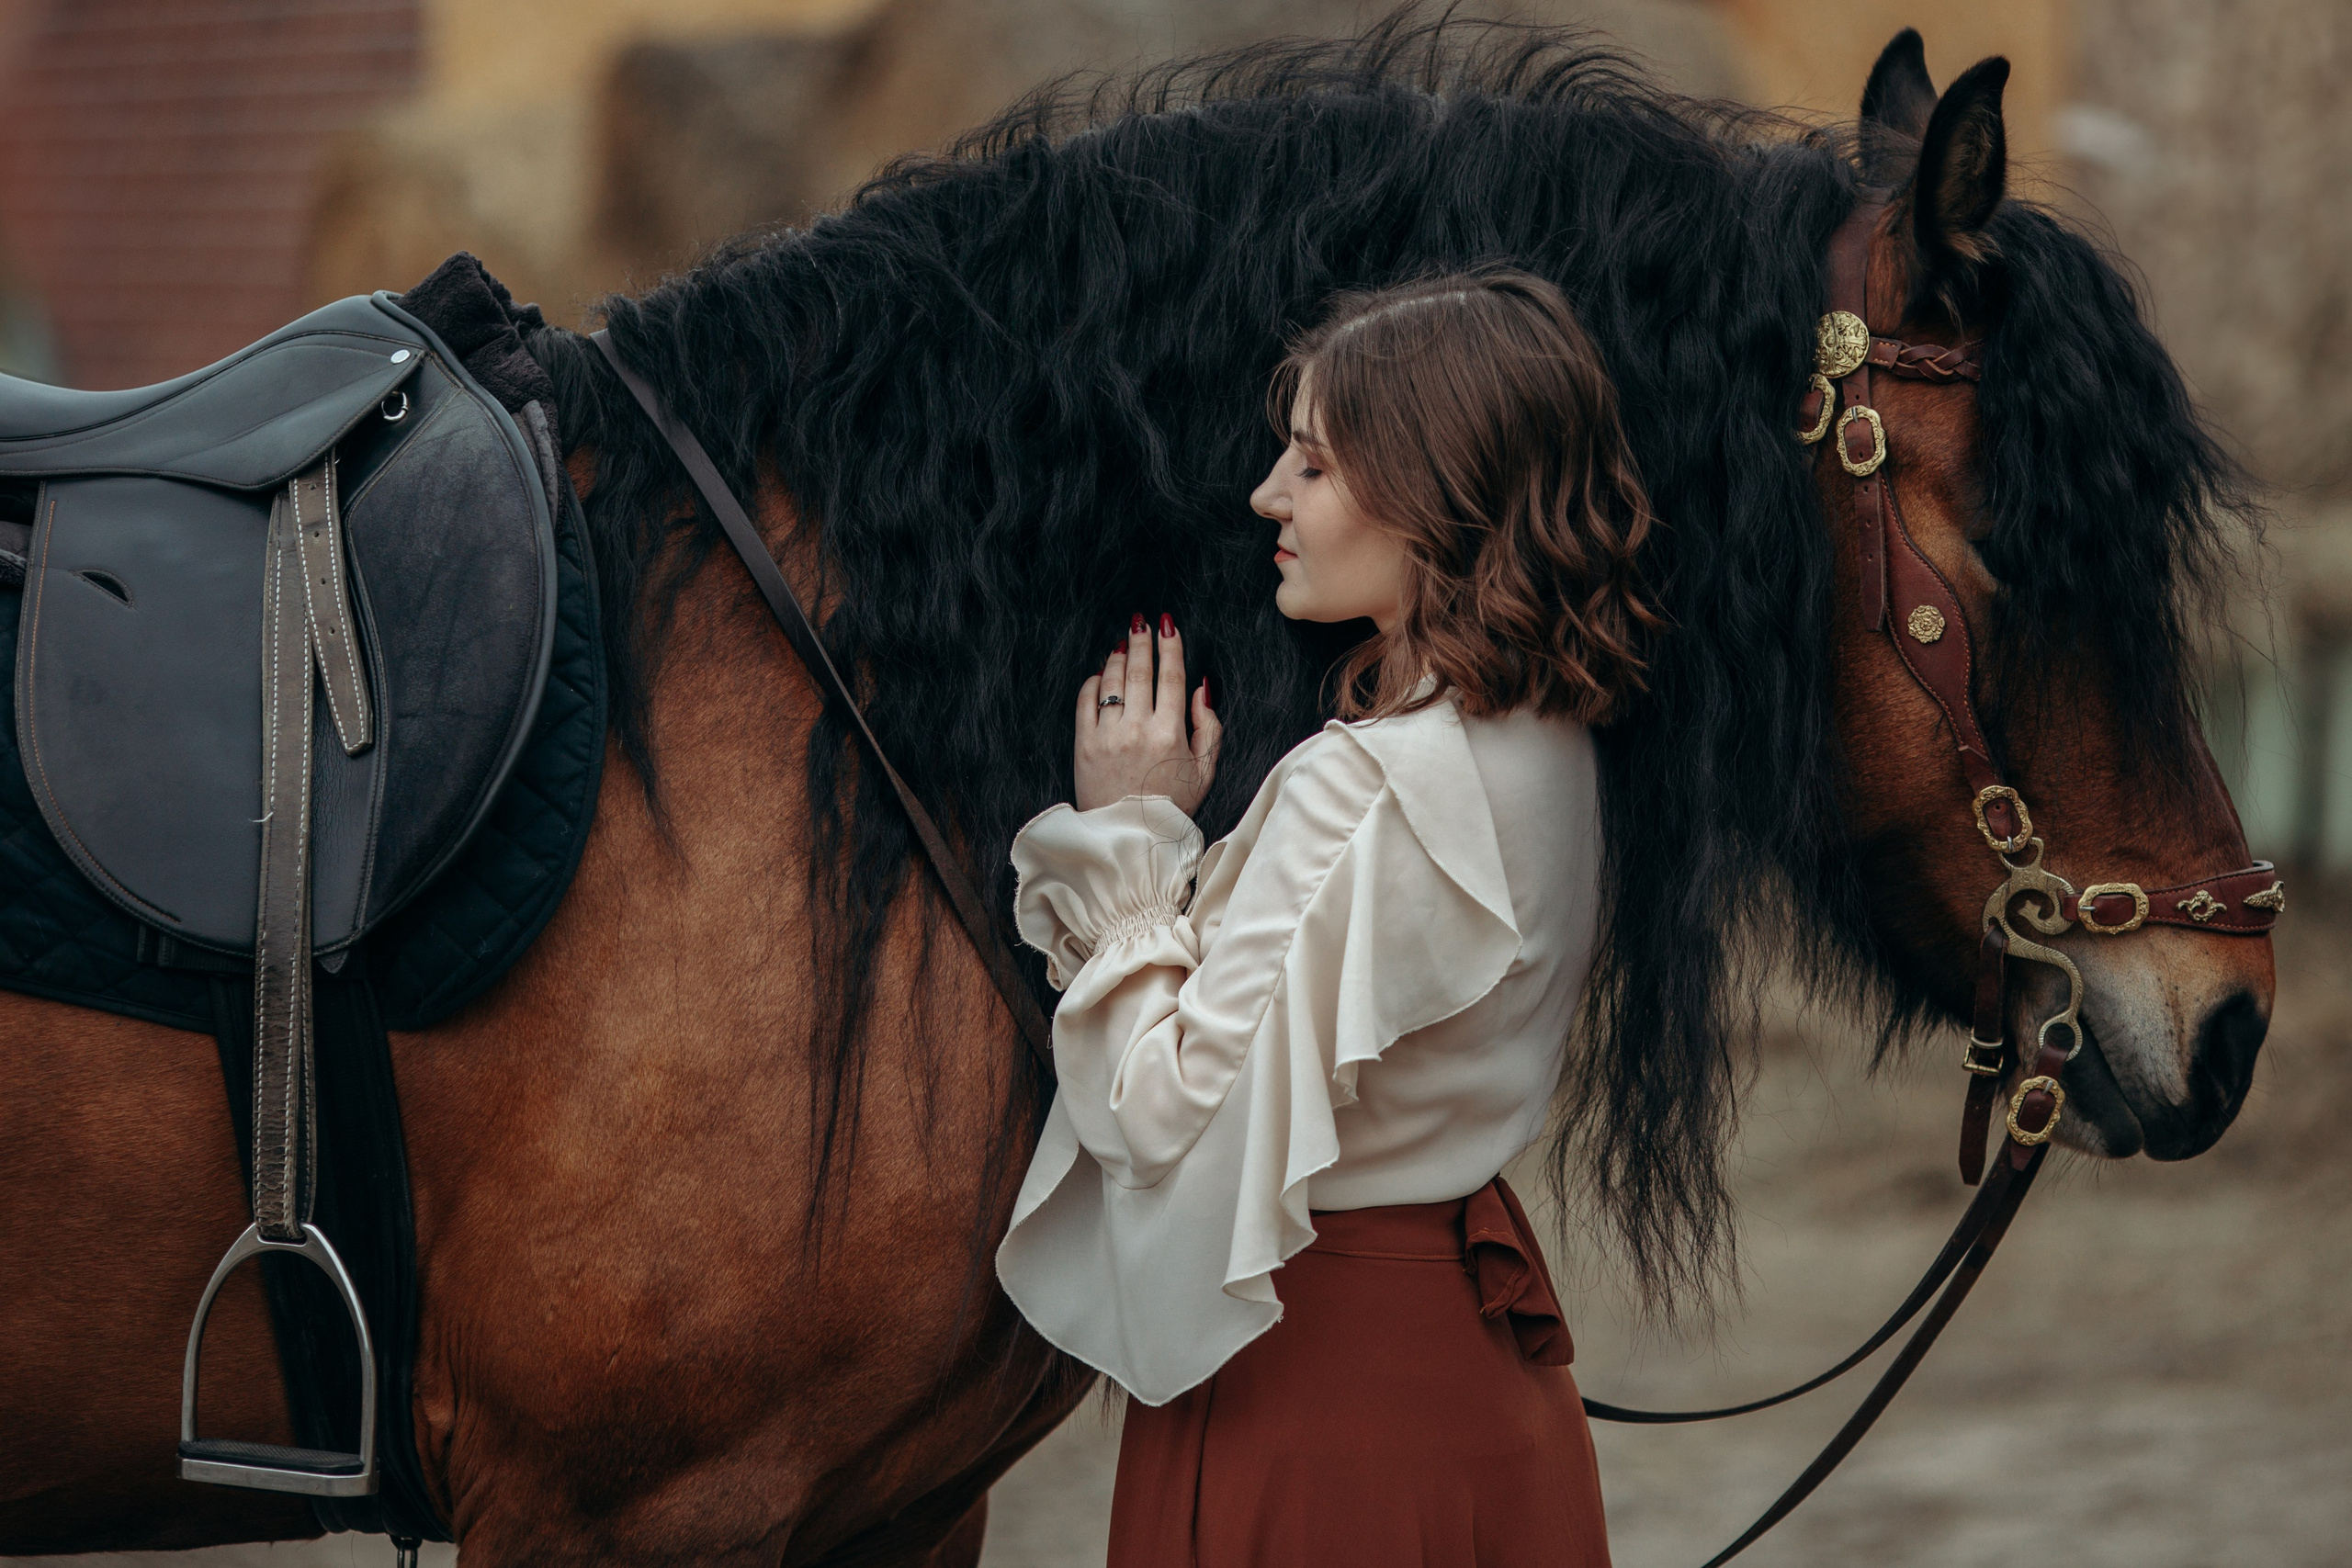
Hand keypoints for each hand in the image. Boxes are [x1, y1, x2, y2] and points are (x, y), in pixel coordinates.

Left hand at [1075, 613, 1220, 813]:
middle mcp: (1138, 729)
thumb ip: (1209, 727)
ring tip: (1123, 643)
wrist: (1129, 836)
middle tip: (1141, 621)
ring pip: (1112, 682)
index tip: (1168, 626)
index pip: (1172, 678)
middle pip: (1139, 672)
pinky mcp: (1084, 745)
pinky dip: (1093, 682)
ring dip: (1118, 657)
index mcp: (1170, 734)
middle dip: (1141, 641)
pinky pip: (1086, 701)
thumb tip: (1201, 688)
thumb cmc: (1171, 805)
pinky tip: (1101, 673)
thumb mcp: (1204, 770)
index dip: (1171, 647)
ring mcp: (1108, 736)